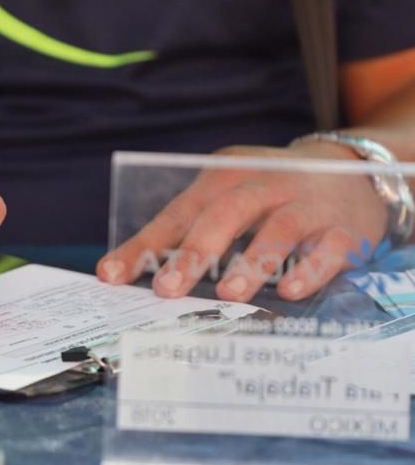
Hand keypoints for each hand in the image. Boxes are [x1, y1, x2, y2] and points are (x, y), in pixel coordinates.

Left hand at [97, 142, 389, 301]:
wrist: (352, 170)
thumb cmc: (268, 197)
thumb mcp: (226, 202)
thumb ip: (184, 235)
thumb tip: (129, 276)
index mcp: (223, 178)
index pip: (177, 213)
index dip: (144, 245)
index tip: (112, 275)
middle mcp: (263, 185)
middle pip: (224, 215)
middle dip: (194, 253)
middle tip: (167, 289)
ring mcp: (305, 205)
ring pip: (278, 230)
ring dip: (252, 263)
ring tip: (229, 294)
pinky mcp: (344, 228)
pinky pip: (328, 249)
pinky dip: (310, 270)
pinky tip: (291, 292)